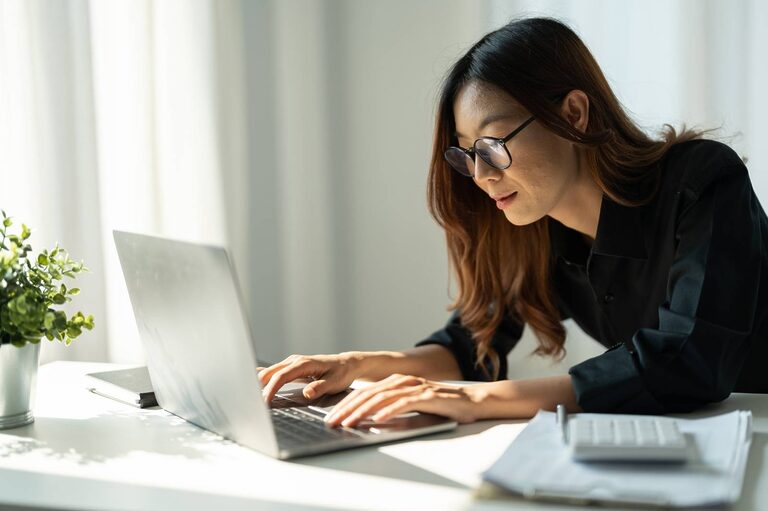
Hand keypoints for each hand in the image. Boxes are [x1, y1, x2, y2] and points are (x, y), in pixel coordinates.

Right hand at [258, 353, 361, 402]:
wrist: (346, 364)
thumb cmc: (341, 373)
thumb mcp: (335, 382)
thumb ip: (320, 387)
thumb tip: (307, 394)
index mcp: (304, 364)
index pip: (281, 376)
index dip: (271, 389)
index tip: (265, 402)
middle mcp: (295, 360)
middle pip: (271, 373)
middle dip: (260, 387)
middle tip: (252, 403)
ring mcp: (292, 362)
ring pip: (270, 371)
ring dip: (260, 383)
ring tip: (250, 397)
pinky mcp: (291, 367)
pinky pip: (274, 372)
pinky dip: (265, 378)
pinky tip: (254, 383)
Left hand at [324, 373, 479, 427]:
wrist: (473, 401)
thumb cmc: (442, 407)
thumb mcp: (412, 407)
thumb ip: (392, 410)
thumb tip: (368, 421)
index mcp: (396, 382)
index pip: (365, 393)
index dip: (346, 404)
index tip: (331, 417)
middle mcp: (403, 381)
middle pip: (369, 394)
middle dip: (347, 408)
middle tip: (332, 422)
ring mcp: (416, 387)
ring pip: (383, 398)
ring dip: (363, 411)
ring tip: (350, 423)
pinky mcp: (428, 396)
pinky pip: (405, 403)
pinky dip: (390, 411)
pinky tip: (378, 420)